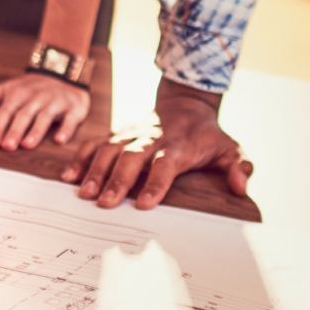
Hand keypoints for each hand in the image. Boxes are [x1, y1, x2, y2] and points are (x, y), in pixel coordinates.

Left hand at [0, 73, 90, 150]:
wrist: (60, 71)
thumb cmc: (27, 88)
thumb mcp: (3, 90)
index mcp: (16, 94)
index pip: (4, 112)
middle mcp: (35, 97)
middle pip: (23, 115)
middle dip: (14, 131)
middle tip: (7, 147)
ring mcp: (55, 102)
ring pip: (44, 117)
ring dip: (35, 131)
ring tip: (27, 145)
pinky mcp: (73, 108)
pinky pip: (70, 119)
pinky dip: (65, 129)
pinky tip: (58, 140)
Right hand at [63, 79, 251, 209]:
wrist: (185, 104)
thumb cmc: (206, 135)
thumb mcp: (230, 148)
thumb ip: (238, 167)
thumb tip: (240, 187)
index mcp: (178, 146)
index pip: (165, 165)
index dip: (156, 184)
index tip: (145, 205)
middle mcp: (150, 139)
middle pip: (131, 159)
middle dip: (117, 180)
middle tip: (104, 203)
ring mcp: (130, 135)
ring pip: (108, 151)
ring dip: (95, 172)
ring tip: (83, 194)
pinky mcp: (116, 135)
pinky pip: (94, 144)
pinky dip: (80, 159)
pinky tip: (69, 177)